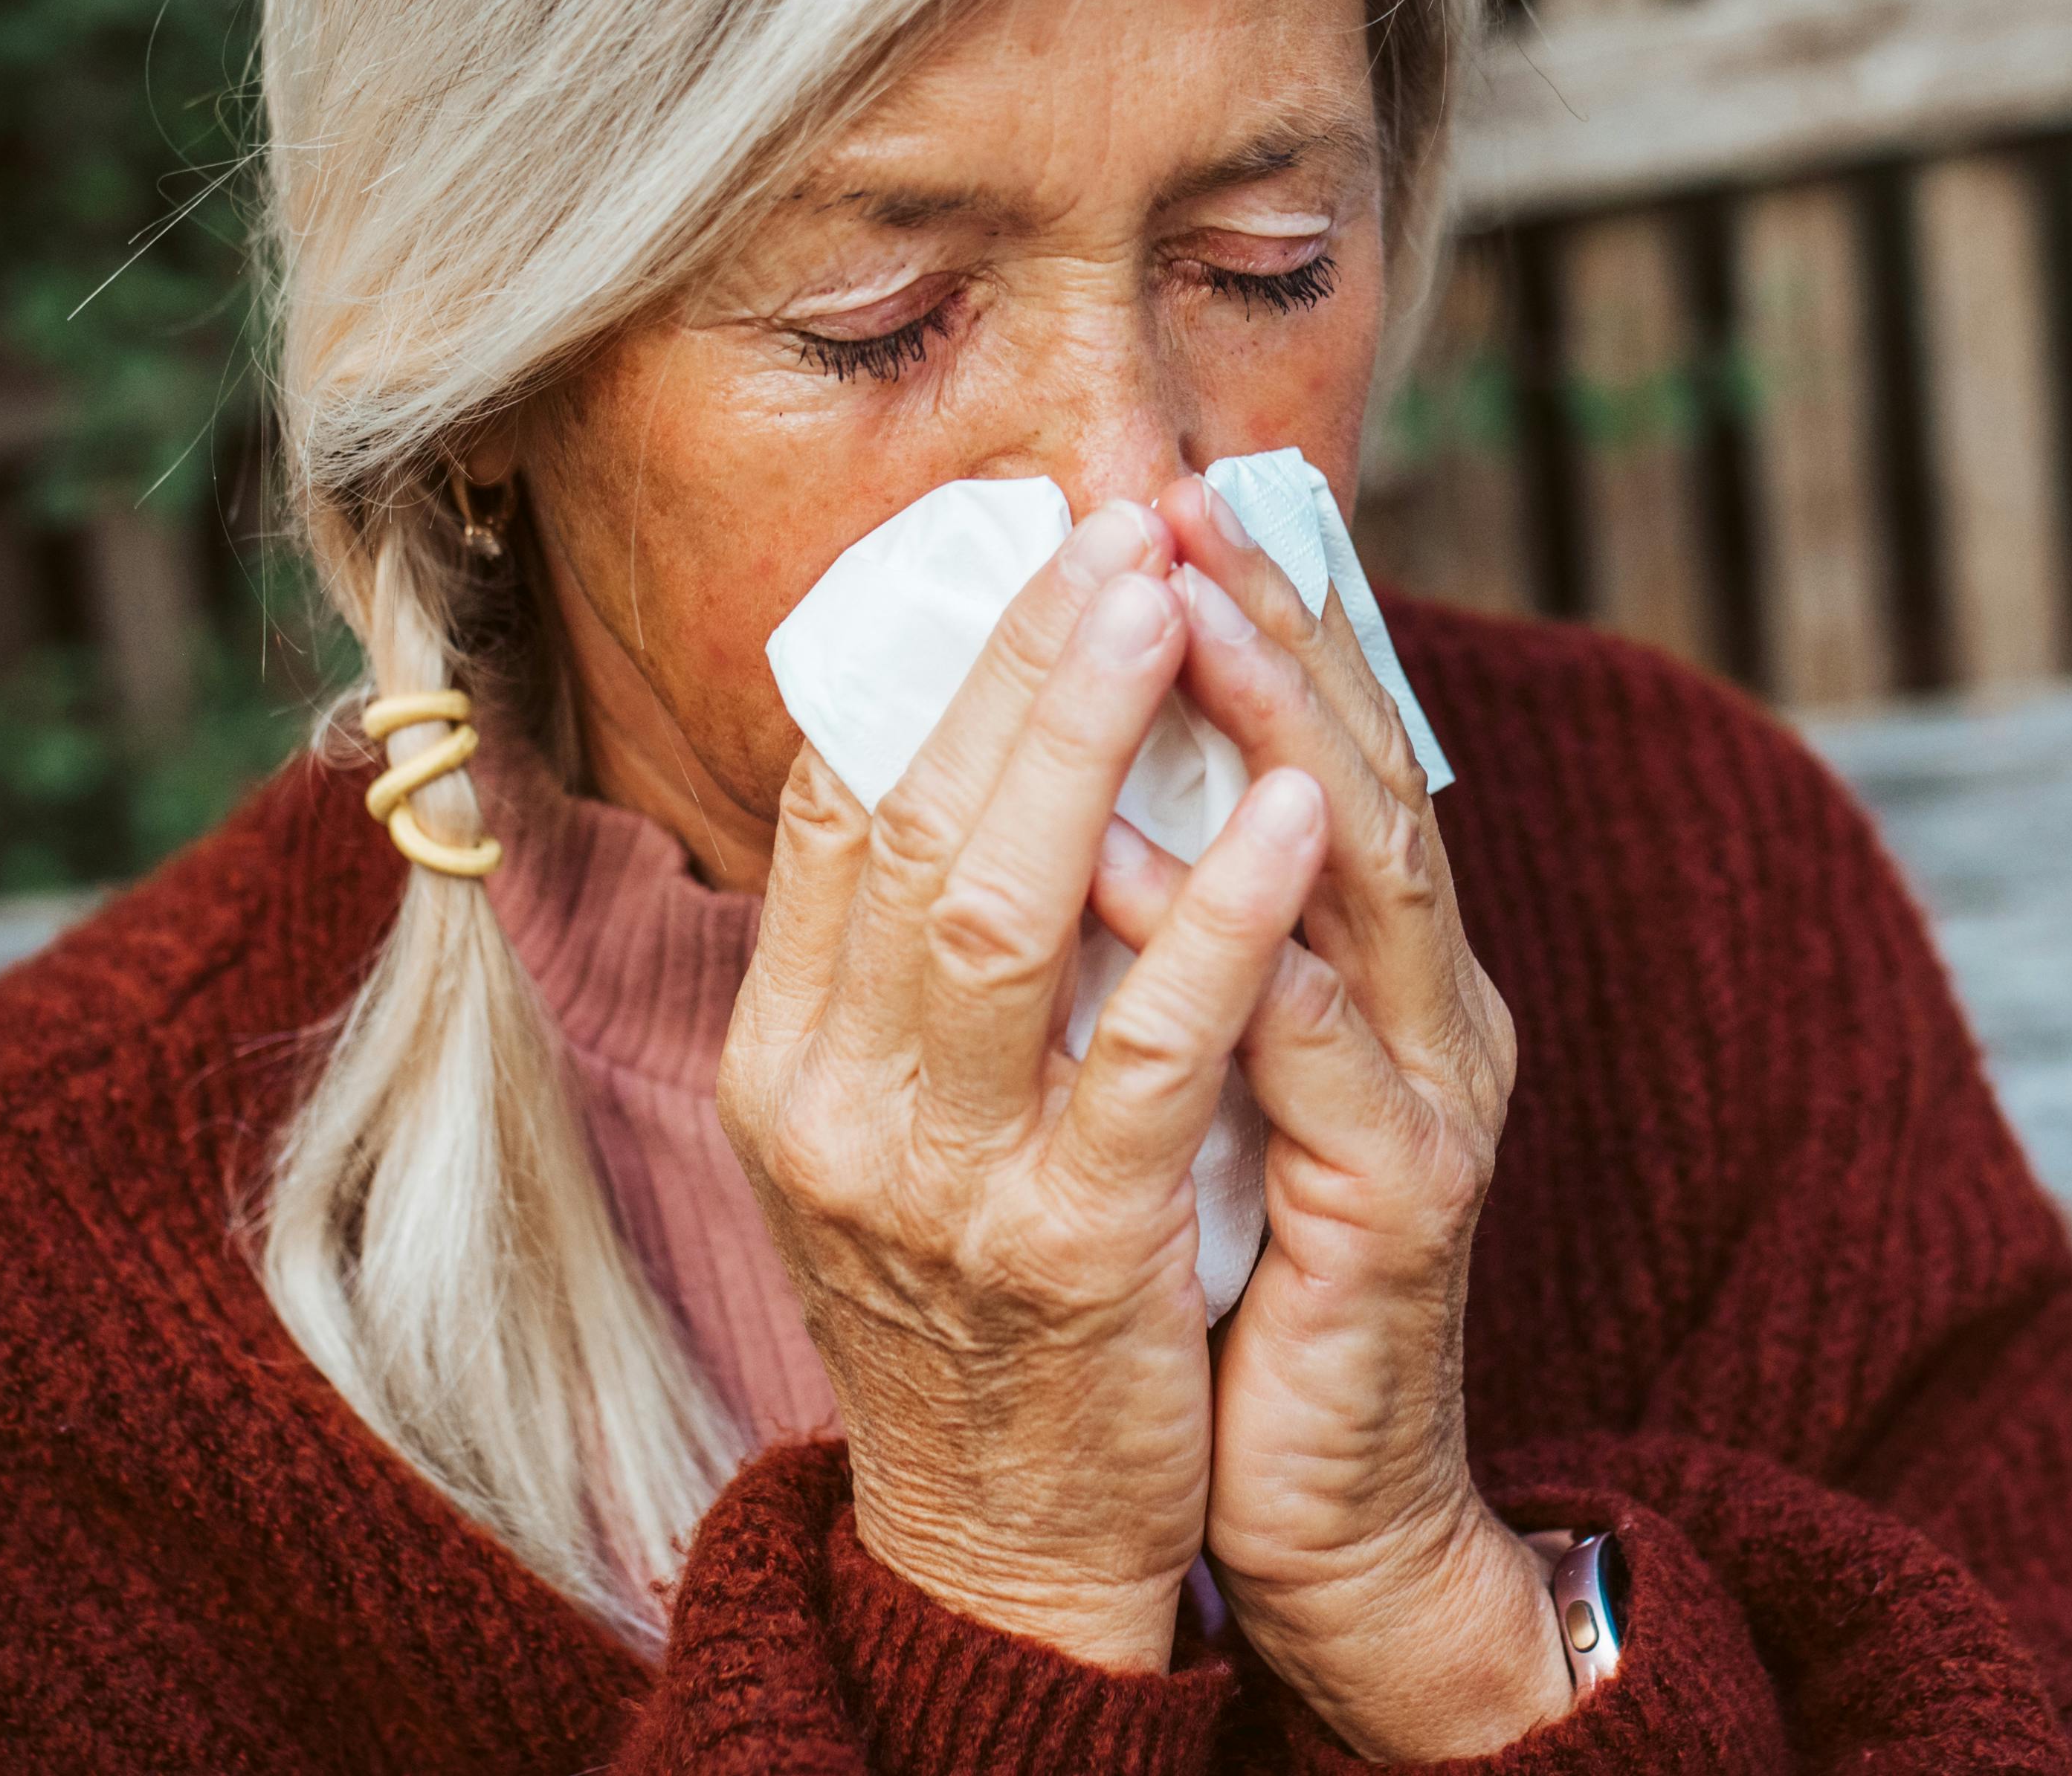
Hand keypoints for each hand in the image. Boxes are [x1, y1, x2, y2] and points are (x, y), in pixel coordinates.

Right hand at [720, 500, 1330, 1673]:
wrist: (1005, 1545)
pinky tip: (1287, 817)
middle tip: (1110, 527)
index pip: (837, 802)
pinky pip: (1144, 1052)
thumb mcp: (892, 1120)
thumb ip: (907, 962)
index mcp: (784, 1053)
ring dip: (1096, 739)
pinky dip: (1215, 920)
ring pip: (1001, 907)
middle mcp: (829, 1103)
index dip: (928, 652)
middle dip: (1015, 658)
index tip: (1017, 532)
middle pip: (911, 821)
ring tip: (1179, 608)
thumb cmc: (978, 1300)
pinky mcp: (1071, 1246)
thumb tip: (960, 745)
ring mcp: (940, 1179)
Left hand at [1091, 477, 1569, 1755]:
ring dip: (1264, 731)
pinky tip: (1137, 857)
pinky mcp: (1398, 1209)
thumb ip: (1159, 948)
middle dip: (1268, 623)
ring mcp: (1428, 1102)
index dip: (1257, 616)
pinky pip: (1306, 1050)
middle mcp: (1425, 1008)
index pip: (1321, 750)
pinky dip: (1230, 941)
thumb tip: (1041, 793)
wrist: (1321, 1526)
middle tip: (1176, 499)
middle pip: (1358, 768)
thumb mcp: (1189, 1083)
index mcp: (1376, 972)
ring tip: (1167, 610)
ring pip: (1355, 877)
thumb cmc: (1225, 1293)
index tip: (1157, 496)